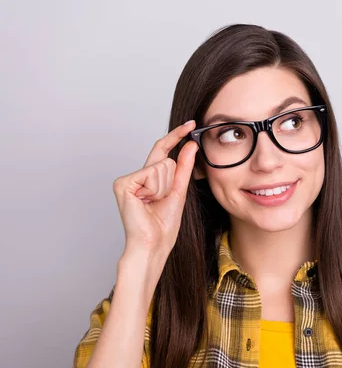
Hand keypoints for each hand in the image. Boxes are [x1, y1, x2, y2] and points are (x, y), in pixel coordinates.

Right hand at [112, 120, 200, 279]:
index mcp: (148, 177)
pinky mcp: (123, 183)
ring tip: (154, 204)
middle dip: (171, 181)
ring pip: (161, 166)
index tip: (190, 123)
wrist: (154, 244)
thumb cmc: (164, 225)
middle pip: (165, 159)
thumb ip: (184, 167)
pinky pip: (152, 173)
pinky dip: (156, 189)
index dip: (176, 136)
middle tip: (161, 200)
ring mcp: (127, 179)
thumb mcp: (179, 190)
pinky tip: (146, 202)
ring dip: (164, 187)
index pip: (163, 150)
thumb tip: (190, 144)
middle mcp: (136, 175)